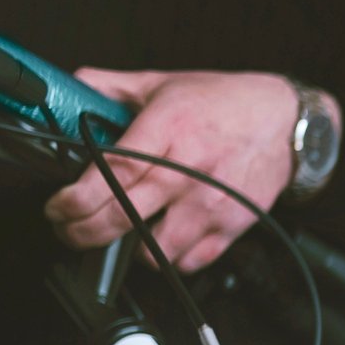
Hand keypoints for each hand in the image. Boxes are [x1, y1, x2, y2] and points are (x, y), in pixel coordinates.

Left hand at [42, 68, 311, 271]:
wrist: (286, 121)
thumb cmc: (226, 103)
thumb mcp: (164, 82)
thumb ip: (112, 86)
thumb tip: (72, 88)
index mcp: (167, 129)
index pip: (111, 172)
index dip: (76, 198)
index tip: (58, 206)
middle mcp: (188, 170)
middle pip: (122, 217)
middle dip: (83, 232)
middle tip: (69, 229)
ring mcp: (210, 203)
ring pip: (154, 250)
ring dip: (127, 249)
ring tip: (118, 235)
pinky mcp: (231, 227)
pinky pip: (188, 261)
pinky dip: (168, 258)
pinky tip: (159, 240)